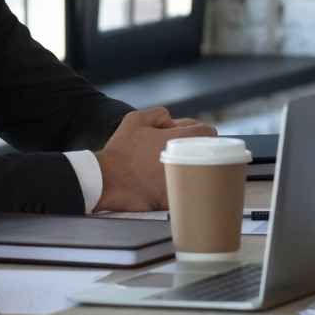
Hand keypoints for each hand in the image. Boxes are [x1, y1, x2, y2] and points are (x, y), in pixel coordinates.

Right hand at [95, 106, 216, 211]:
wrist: (105, 181)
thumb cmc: (120, 150)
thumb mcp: (135, 120)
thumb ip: (159, 114)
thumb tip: (172, 122)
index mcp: (178, 139)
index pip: (209, 132)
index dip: (200, 133)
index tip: (191, 138)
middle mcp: (185, 160)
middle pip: (209, 154)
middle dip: (200, 152)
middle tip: (186, 153)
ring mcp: (181, 182)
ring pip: (202, 175)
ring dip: (195, 171)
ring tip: (179, 169)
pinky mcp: (174, 200)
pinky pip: (189, 193)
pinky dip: (185, 189)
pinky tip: (172, 185)